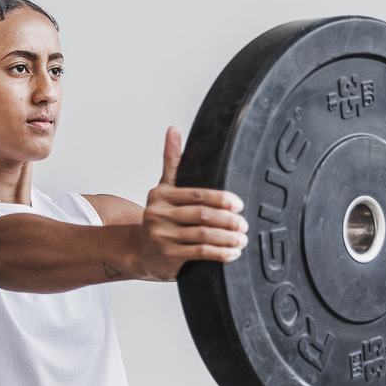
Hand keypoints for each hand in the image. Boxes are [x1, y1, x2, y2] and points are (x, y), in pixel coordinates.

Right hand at [138, 126, 248, 280]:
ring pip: (203, 235)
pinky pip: (200, 253)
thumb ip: (172, 161)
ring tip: (242, 240)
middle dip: (228, 220)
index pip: (197, 195)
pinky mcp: (167, 257)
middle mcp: (158, 215)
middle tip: (244, 225)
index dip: (220, 199)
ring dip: (227, 238)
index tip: (239, 205)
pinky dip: (220, 254)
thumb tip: (173, 129)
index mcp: (161, 196)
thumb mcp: (164, 189)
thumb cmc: (160, 218)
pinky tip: (232, 253)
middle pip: (202, 215)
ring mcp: (161, 237)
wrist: (140, 252)